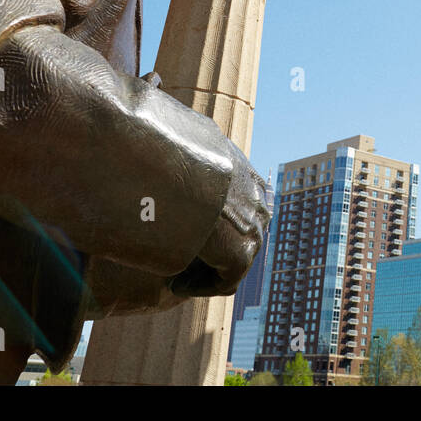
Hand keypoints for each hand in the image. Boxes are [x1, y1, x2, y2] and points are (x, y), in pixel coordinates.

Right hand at [169, 156, 269, 296]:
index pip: (239, 205)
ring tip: (176, 276)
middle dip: (214, 247)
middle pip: (239, 232)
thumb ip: (186, 150)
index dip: (213, 222)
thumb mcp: (182, 143)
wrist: (172, 165)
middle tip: (181, 258)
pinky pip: (227, 280)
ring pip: (234, 259)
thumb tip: (167, 135)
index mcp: (245, 174)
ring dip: (207, 269)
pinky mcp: (240, 253)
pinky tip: (177, 286)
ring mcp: (252, 227)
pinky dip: (202, 286)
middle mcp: (255, 200)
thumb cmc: (165, 151)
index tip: (185, 231)